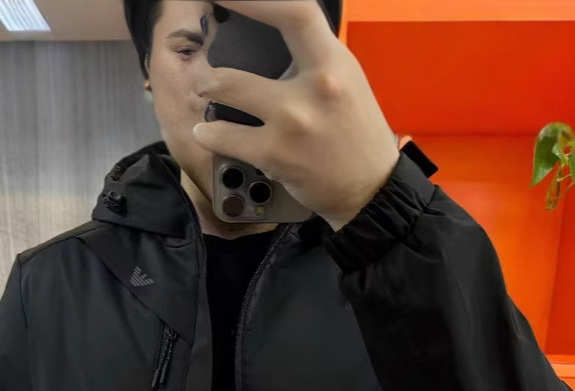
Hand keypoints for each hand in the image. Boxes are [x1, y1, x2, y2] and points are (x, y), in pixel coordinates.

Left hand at [191, 0, 400, 230]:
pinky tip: (206, 132)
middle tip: (204, 59)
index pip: (294, 11)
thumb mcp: (345, 81)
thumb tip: (273, 36)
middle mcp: (314, 88)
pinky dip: (209, 133)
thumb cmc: (356, 133)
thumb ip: (312, 58)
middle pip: (247, 55)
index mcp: (334, 62)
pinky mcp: (276, 154)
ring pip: (227, 90)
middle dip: (213, 56)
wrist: (370, 188)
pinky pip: (226, 137)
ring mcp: (292, 123)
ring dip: (207, 88)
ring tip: (205, 91)